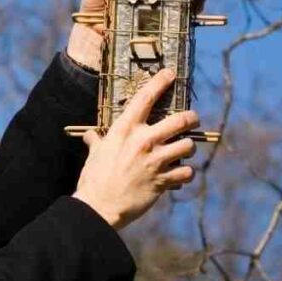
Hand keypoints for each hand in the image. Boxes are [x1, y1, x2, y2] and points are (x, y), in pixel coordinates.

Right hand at [72, 68, 197, 230]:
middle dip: (191, 118)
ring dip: (189, 147)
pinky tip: (181, 173)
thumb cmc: (94, 177)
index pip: (146, 97)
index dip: (160, 82)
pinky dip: (186, 173)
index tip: (170, 74)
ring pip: (189, 145)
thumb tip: (90, 135)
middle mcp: (144, 141)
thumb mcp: (95, 154)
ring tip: (185, 149)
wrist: (99, 206)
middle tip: (192, 119)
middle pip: (181, 120)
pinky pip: (187, 172)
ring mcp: (156, 161)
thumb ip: (96, 141)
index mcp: (125, 129)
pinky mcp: (163, 181)